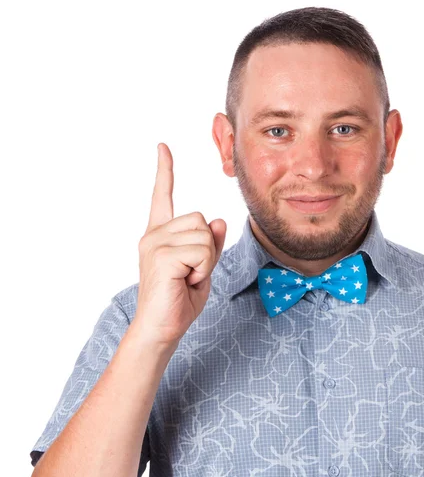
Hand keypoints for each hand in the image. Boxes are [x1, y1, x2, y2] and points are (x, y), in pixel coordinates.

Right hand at [132, 143, 226, 345]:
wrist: (162, 329)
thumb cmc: (179, 301)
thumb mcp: (202, 268)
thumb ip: (209, 244)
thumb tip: (218, 220)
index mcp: (160, 235)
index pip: (163, 196)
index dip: (165, 171)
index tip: (163, 147)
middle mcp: (154, 235)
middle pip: (200, 219)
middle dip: (207, 248)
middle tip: (192, 273)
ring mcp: (154, 243)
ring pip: (204, 235)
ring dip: (206, 261)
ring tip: (188, 279)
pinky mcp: (161, 256)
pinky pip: (202, 251)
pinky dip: (203, 269)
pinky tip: (186, 282)